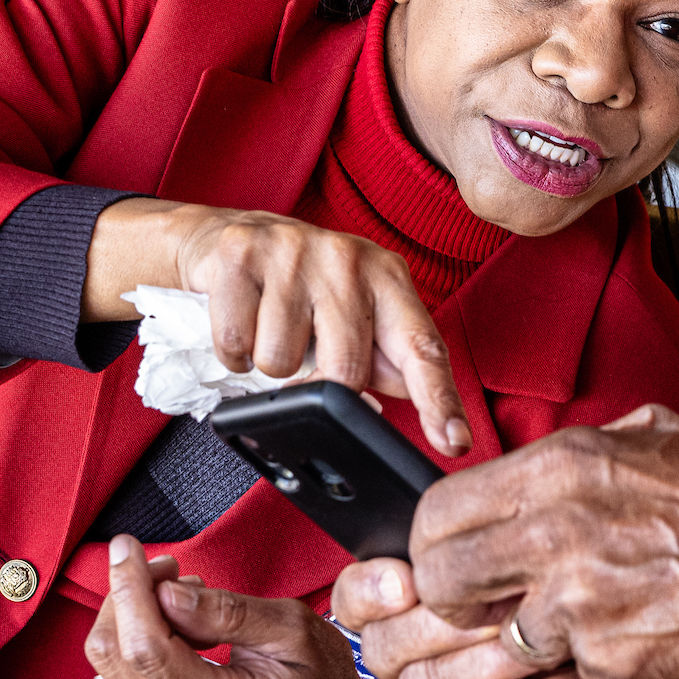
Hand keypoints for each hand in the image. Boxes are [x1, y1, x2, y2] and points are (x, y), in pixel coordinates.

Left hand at [85, 536, 394, 678]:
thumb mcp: (294, 631)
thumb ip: (229, 612)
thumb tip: (168, 593)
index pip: (147, 650)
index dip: (129, 591)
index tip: (127, 547)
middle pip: (113, 653)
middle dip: (128, 594)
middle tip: (170, 568)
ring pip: (109, 660)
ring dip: (133, 613)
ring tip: (186, 594)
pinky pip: (123, 672)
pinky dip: (139, 634)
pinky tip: (179, 622)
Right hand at [86, 200, 470, 454]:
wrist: (224, 235)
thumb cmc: (300, 285)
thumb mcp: (354, 315)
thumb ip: (384, 361)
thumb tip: (395, 407)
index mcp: (388, 278)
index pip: (422, 347)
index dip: (439, 400)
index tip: (455, 442)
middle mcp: (348, 258)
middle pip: (345, 370)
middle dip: (320, 383)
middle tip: (307, 352)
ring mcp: (294, 251)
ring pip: (281, 361)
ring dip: (269, 360)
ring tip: (270, 326)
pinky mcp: (240, 253)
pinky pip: (236, 343)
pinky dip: (233, 349)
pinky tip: (243, 318)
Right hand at [336, 558, 663, 678]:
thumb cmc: (588, 644)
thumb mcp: (543, 584)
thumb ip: (498, 558)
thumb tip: (486, 526)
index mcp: (413, 626)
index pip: (358, 604)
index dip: (370, 589)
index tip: (409, 575)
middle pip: (386, 647)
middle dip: (449, 616)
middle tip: (514, 595)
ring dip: (498, 655)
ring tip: (555, 634)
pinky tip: (580, 676)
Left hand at [408, 404, 678, 678]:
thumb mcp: (653, 435)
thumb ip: (579, 449)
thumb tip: (528, 468)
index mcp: (560, 466)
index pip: (437, 510)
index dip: (431, 543)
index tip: (449, 558)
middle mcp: (556, 532)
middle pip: (441, 580)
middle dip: (451, 600)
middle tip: (478, 605)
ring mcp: (578, 603)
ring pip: (499, 637)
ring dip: (526, 636)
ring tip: (574, 621)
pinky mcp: (606, 660)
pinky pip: (566, 670)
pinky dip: (588, 663)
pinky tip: (630, 635)